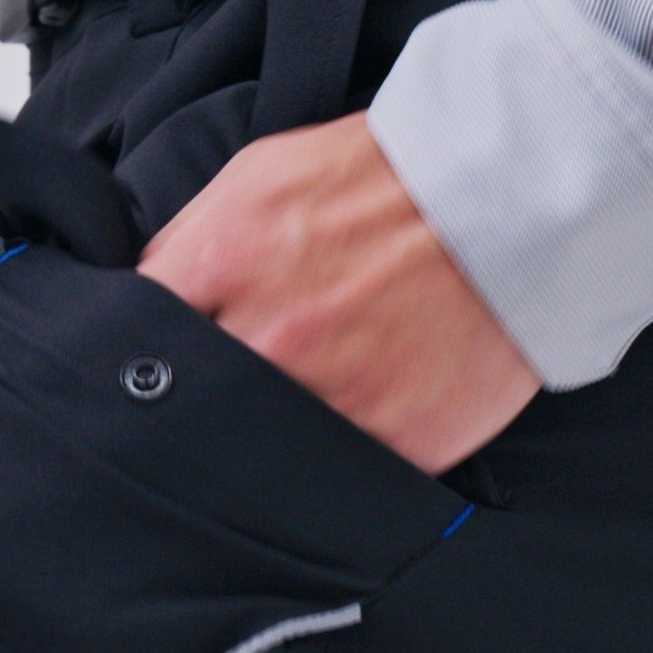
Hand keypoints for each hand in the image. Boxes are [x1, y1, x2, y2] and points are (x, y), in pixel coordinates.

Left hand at [136, 110, 538, 475]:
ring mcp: (335, 394)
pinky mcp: (396, 441)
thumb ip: (187, 244)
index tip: (142, 369)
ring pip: (255, 452)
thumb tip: (132, 297)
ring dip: (258, 440)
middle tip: (217, 397)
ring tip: (289, 408)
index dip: (131, 357)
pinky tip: (349, 421)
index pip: (132, 337)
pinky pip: (334, 475)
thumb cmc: (385, 177)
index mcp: (227, 263)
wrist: (522, 190)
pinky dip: (329, 462)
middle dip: (193, 405)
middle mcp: (273, 336)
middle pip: (186, 409)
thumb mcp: (260, 178)